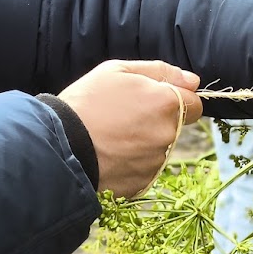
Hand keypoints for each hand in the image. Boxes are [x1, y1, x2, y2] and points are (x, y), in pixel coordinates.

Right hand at [57, 60, 202, 197]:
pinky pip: (143, 169)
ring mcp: (155, 161)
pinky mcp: (141, 183)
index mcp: (166, 103)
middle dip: (156, 121)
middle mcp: (167, 134)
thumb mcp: (118, 70)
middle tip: (122, 117)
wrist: (58, 145)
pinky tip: (108, 155)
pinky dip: (130, 163)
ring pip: (158, 149)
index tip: (153, 101)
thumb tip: (193, 81)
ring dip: (143, 143)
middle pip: (174, 126)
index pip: (195, 104)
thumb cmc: (86, 101)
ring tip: (110, 136)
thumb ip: (161, 71)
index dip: (177, 100)